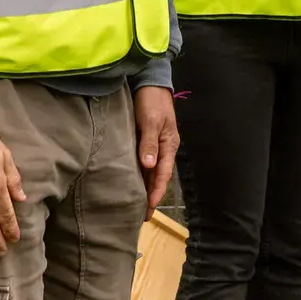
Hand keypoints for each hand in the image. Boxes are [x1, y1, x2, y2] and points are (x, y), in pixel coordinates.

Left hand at [135, 86, 178, 210]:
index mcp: (169, 145)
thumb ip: (149, 143)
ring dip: (145, 188)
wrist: (149, 82)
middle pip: (158, 176)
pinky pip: (143, 163)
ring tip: (136, 205)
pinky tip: (131, 183)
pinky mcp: (144, 141)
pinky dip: (139, 176)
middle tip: (142, 216)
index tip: (148, 208)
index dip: (156, 192)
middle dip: (151, 196)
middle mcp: (163, 148)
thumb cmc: (152, 102)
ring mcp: (154, 145)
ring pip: (150, 172)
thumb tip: (148, 166)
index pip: (163, 174)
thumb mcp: (151, 121)